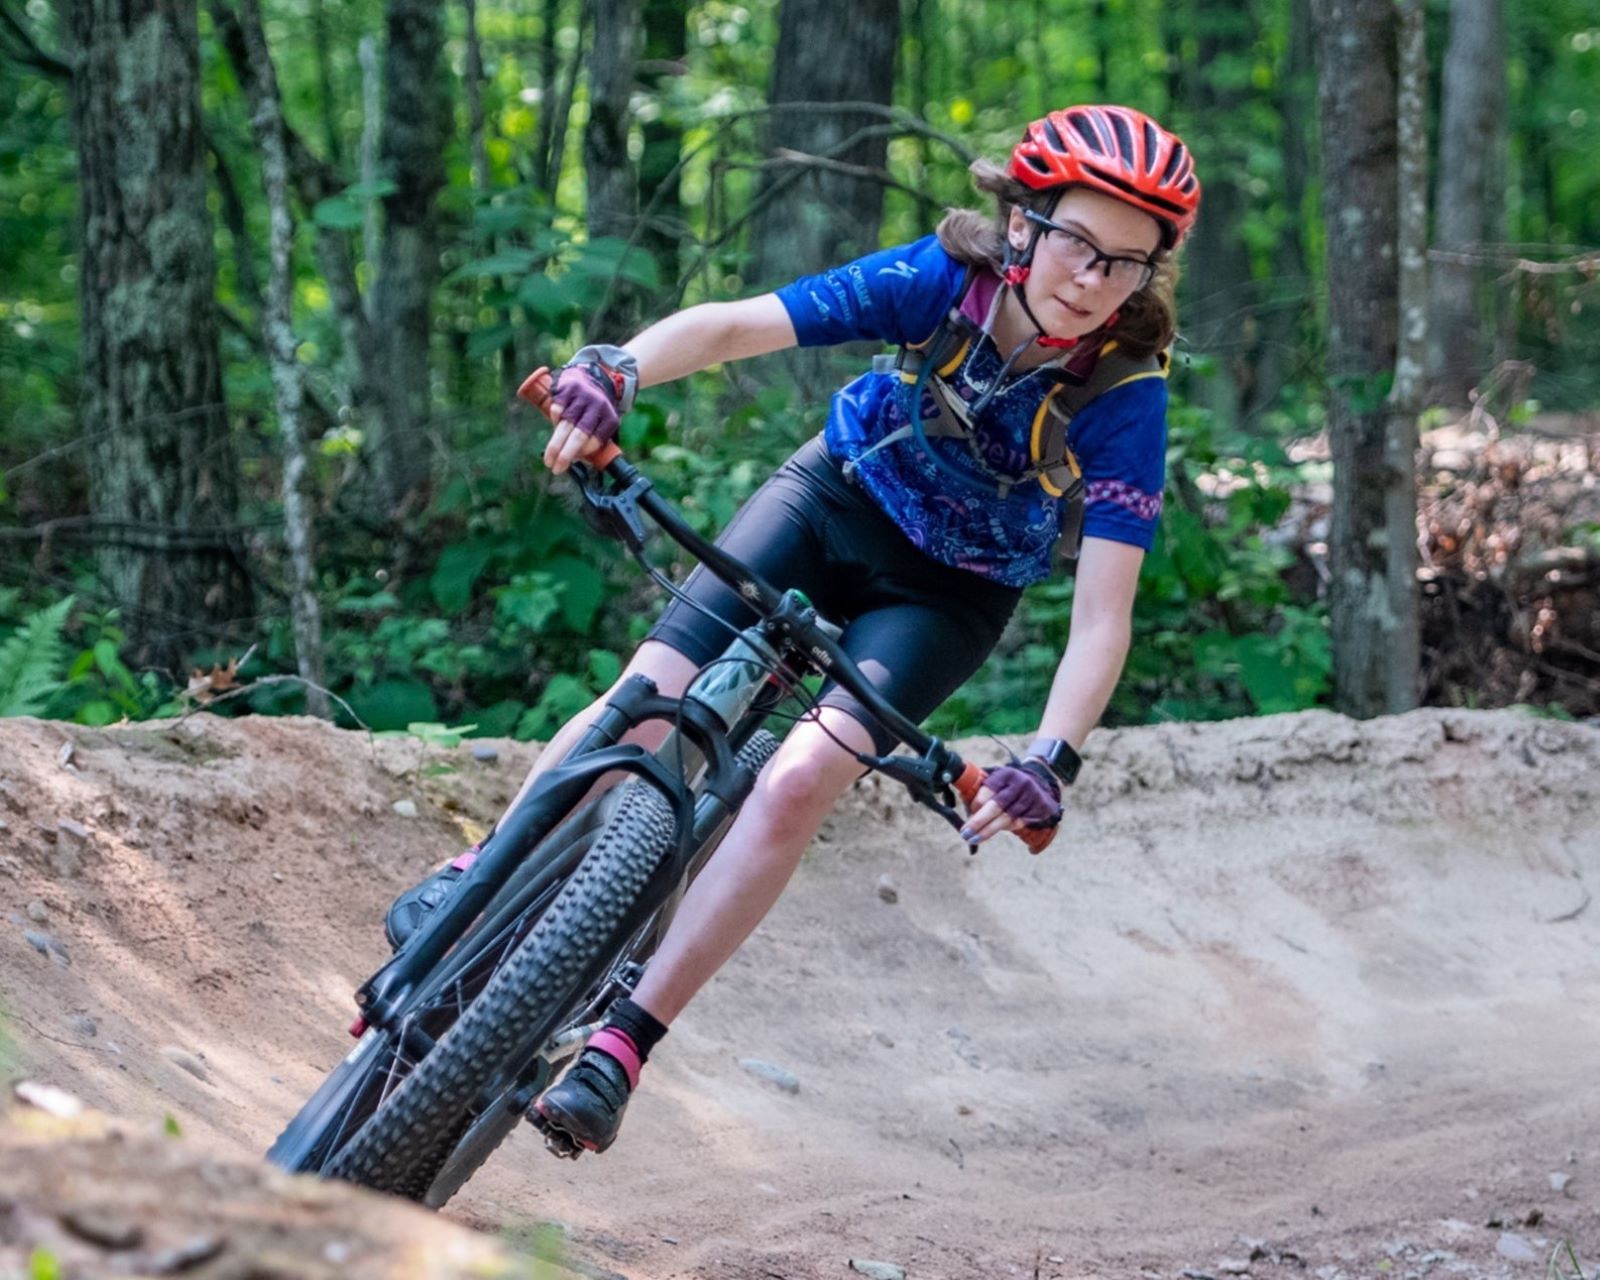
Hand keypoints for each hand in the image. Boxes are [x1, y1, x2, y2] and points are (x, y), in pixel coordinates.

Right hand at [542, 345, 638, 474]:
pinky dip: (554, 419)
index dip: (584, 453)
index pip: (596, 440)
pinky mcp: (568, 389)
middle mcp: (596, 407)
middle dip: (565, 454)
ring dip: (555, 445)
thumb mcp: (604, 421)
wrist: (595, 374)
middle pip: (579, 435)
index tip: (572, 462)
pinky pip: (557, 408)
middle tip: (556, 469)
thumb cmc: (596, 407)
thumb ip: (594, 439)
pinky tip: (554, 426)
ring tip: (549, 459)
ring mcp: (581, 397)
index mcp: (609, 418)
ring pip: (565, 425)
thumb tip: (579, 461)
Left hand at [959, 758, 1060, 846]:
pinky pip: (1018, 823)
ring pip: (1006, 818)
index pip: (987, 791)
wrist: (1042, 784)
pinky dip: (1005, 829)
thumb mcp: (998, 780)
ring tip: (974, 838)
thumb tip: (964, 803)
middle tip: (965, 833)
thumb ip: (982, 790)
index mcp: (1005, 775)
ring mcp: (1030, 798)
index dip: (975, 804)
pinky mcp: (1038, 810)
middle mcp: (1019, 784)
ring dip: (988, 831)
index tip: (968, 813)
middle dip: (978, 822)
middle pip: (996, 806)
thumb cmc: (1011, 785)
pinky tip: (993, 832)